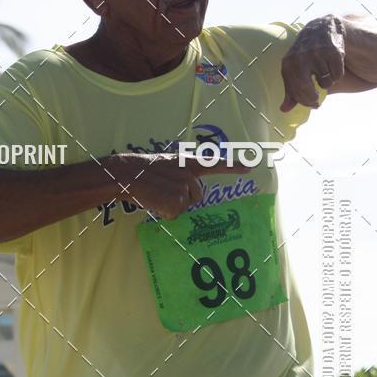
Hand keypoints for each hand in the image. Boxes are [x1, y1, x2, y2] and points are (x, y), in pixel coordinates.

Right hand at [107, 152, 248, 220]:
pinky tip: (155, 202)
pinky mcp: (177, 201)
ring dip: (172, 206)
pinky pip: (175, 214)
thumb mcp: (165, 166)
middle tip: (163, 192)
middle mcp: (189, 175)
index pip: (213, 164)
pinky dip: (165, 212)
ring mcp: (184, 188)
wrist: (127, 174)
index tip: (249, 168)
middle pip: (196, 196)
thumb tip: (186, 192)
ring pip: (185, 206)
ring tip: (157, 195)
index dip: (232, 167)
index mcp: (187, 163)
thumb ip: (179, 175)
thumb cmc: (143, 171)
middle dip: (183, 200)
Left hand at [280, 15, 345, 111]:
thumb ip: (290, 91)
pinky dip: (337, 75)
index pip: (295, 90)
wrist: (321, 28)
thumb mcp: (294, 70)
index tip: (311, 104)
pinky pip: (337, 75)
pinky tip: (333, 65)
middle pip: (307, 88)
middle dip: (312, 98)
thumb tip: (284, 110)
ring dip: (327, 83)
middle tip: (317, 102)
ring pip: (326, 82)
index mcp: (289, 63)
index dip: (304, 101)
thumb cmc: (305, 55)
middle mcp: (301, 56)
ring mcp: (317, 53)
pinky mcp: (333, 51)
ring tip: (324, 72)